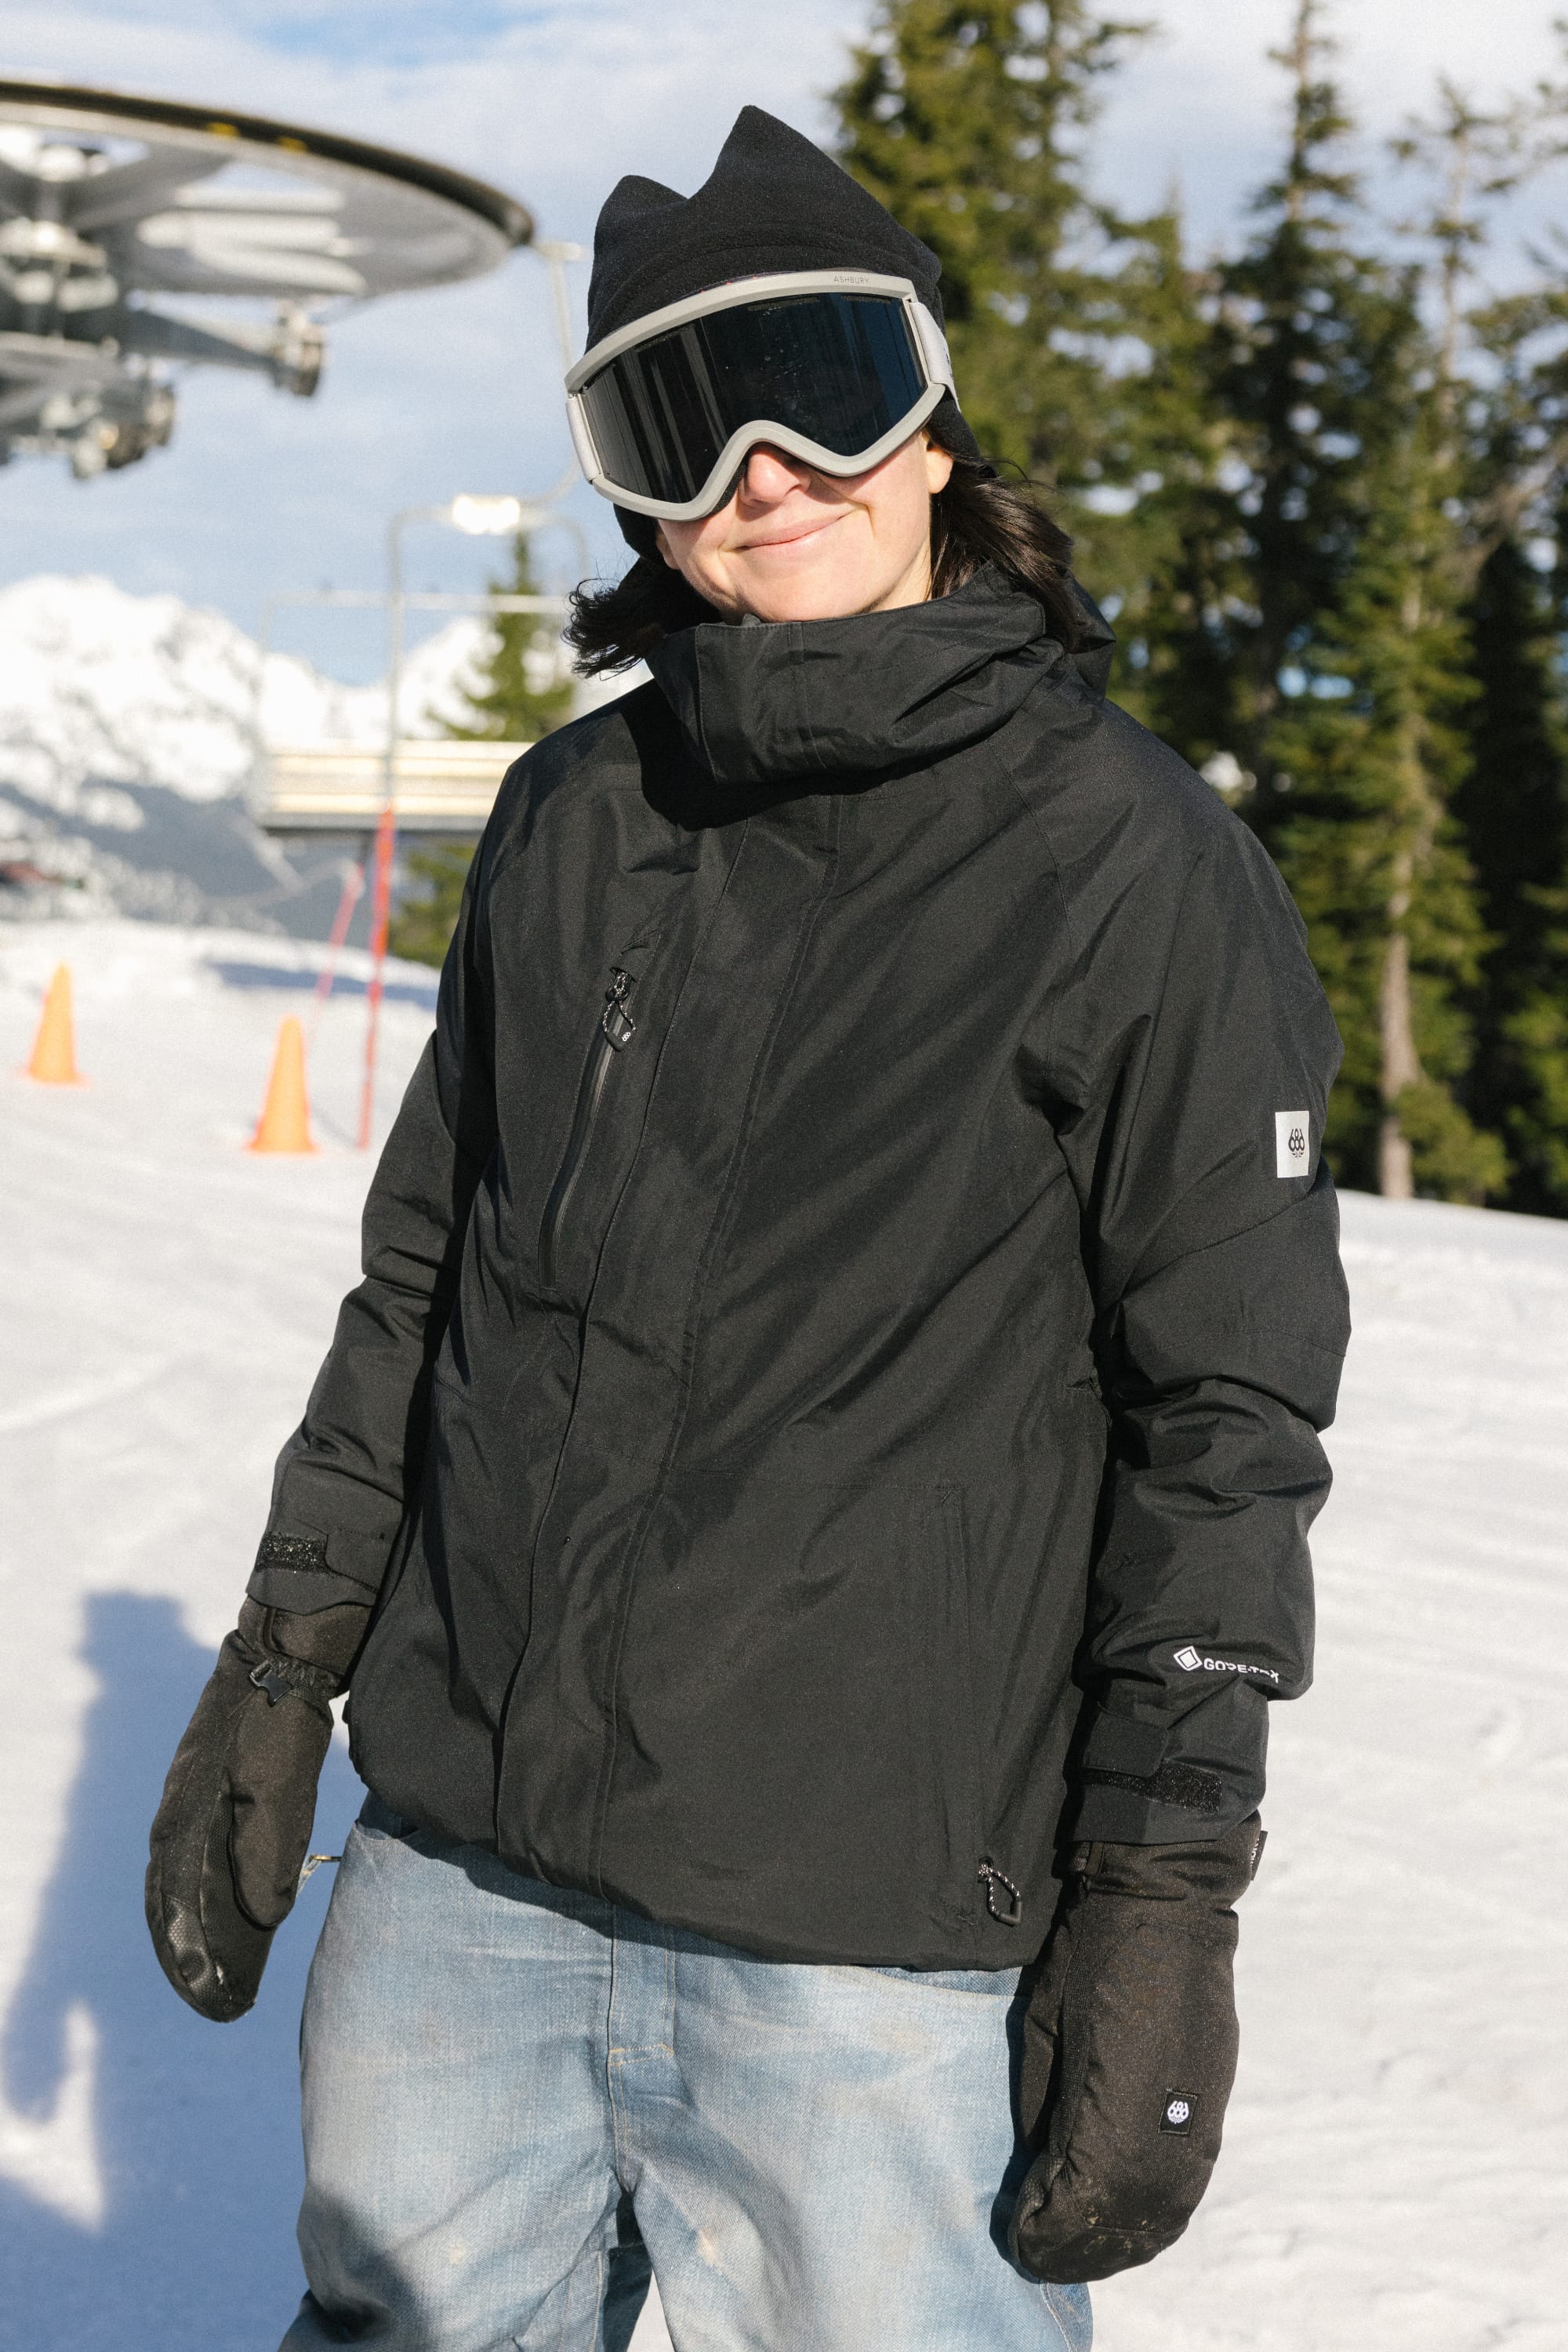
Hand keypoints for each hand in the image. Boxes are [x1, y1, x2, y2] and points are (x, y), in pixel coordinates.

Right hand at [145, 1598, 367, 2021]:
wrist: (282, 1655)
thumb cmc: (279, 1722)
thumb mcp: (278, 1787)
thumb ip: (267, 1850)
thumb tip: (264, 1916)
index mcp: (182, 1823)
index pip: (175, 1910)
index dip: (193, 1960)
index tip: (217, 2005)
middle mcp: (177, 1820)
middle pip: (173, 1904)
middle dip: (191, 1955)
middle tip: (219, 2003)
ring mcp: (191, 1803)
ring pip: (186, 1883)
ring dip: (201, 1930)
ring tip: (225, 1973)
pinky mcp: (214, 1791)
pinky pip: (203, 1857)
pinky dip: (211, 1893)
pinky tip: (238, 1911)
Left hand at [1009, 1814, 1264, 2282]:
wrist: (1165, 1901)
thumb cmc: (1088, 1953)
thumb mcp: (1044, 2024)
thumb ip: (1044, 2101)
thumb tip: (1037, 2165)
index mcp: (1116, 2089)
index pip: (1084, 2191)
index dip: (1050, 2225)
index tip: (1018, 2237)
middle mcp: (1167, 2112)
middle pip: (1126, 2213)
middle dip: (1079, 2247)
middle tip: (1038, 2256)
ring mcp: (1200, 2108)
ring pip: (1166, 2206)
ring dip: (1122, 2242)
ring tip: (1079, 2253)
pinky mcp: (1214, 2097)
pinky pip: (1190, 2181)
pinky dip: (1159, 2215)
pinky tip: (1131, 2228)